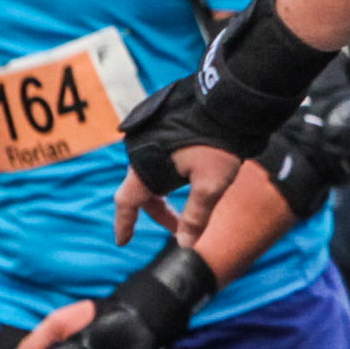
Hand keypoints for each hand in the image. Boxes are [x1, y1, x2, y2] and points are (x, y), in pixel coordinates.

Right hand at [114, 138, 244, 248]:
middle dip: (159, 213)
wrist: (227, 102)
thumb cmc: (218, 142)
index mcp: (145, 165)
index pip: (127, 201)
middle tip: (179, 229)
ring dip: (165, 197)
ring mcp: (151, 139)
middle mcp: (142, 151)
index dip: (124, 223)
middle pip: (142, 192)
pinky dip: (167, 180)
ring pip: (152, 177)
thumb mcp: (210, 183)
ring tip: (185, 210)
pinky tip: (185, 183)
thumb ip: (196, 216)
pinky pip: (159, 164)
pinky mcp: (162, 131)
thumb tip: (185, 246)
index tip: (122, 241)